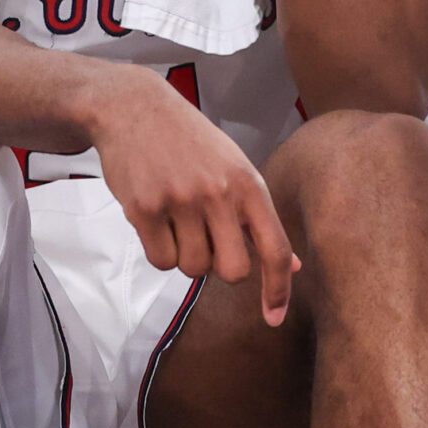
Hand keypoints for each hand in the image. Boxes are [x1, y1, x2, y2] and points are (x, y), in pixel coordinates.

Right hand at [89, 66, 298, 325]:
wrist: (135, 108)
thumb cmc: (191, 143)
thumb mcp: (236, 168)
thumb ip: (261, 217)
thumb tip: (292, 266)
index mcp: (249, 184)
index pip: (274, 249)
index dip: (278, 289)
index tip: (274, 318)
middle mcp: (219, 193)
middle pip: (233, 272)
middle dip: (221, 268)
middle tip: (208, 242)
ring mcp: (180, 201)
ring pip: (192, 269)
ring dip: (186, 257)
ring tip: (177, 220)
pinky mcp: (143, 208)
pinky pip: (160, 261)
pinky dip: (159, 251)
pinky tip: (156, 220)